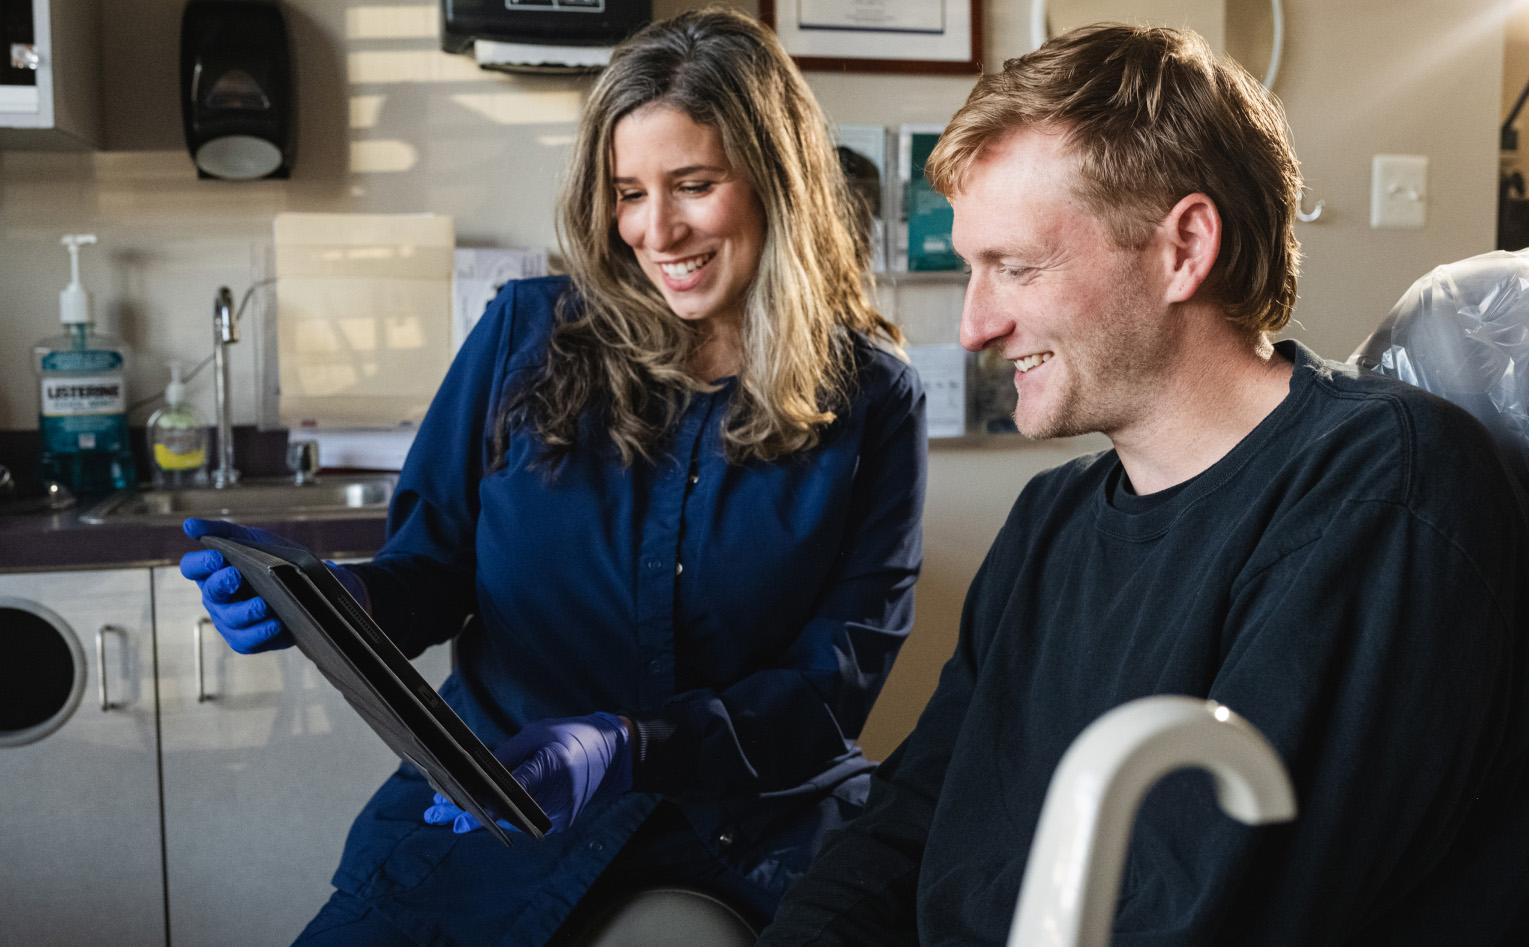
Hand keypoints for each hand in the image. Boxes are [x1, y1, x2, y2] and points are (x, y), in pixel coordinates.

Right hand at [179, 517, 368, 653]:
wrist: (304, 586)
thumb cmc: (269, 560)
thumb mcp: (251, 540)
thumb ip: (222, 531)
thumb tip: (188, 524)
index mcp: (212, 572)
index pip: (192, 567)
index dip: (200, 563)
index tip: (217, 557)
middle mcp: (216, 597)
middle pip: (211, 593)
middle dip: (222, 584)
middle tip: (236, 577)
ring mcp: (229, 619)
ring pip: (230, 619)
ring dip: (245, 612)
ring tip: (263, 605)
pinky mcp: (246, 639)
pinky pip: (247, 640)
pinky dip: (261, 632)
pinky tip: (275, 623)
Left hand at [423, 711, 632, 835]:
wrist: (616, 755)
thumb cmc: (574, 735)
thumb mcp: (538, 733)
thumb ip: (508, 755)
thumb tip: (474, 770)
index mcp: (552, 768)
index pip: (507, 790)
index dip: (476, 799)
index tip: (449, 803)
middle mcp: (556, 797)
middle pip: (504, 812)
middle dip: (468, 811)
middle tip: (435, 813)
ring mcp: (559, 815)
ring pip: (512, 821)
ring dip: (480, 816)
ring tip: (446, 814)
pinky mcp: (560, 822)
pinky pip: (524, 821)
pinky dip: (502, 816)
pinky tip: (477, 812)